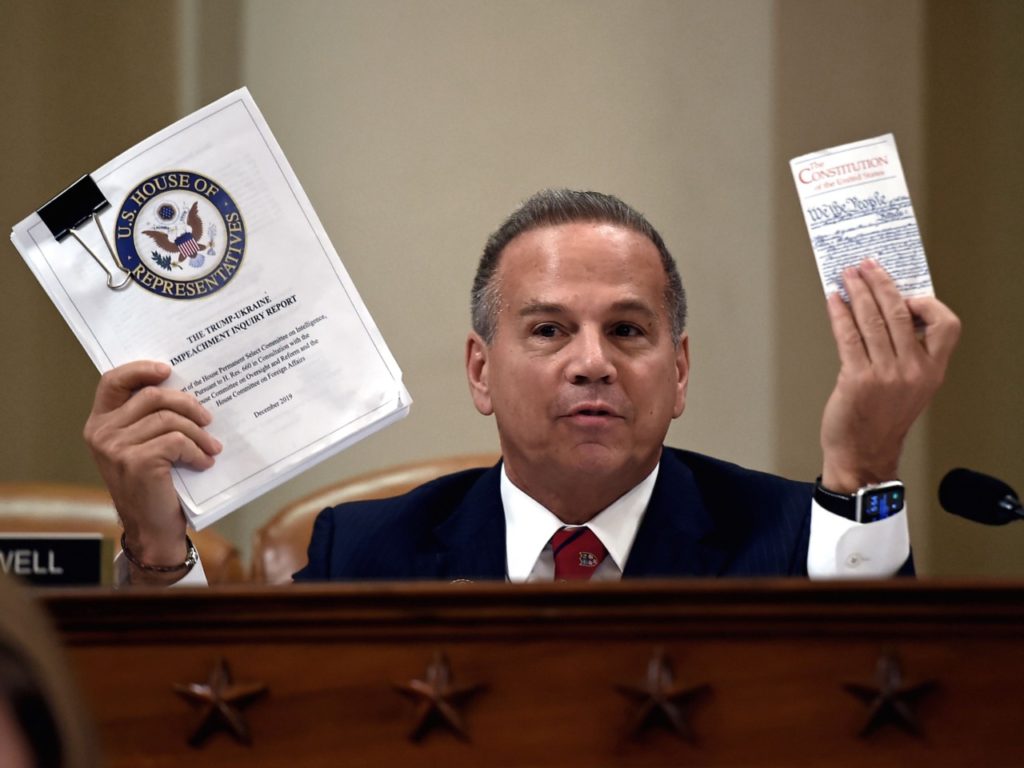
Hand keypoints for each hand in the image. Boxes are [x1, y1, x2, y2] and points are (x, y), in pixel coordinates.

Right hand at [83, 361, 221, 581]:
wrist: (151, 529)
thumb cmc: (153, 485)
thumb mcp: (142, 447)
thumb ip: (148, 419)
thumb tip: (184, 390)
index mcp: (100, 423)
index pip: (113, 381)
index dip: (140, 369)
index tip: (168, 371)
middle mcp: (102, 433)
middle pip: (153, 396)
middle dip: (188, 404)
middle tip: (208, 419)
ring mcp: (116, 448)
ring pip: (170, 419)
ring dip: (199, 433)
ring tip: (211, 447)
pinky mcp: (137, 462)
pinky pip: (178, 441)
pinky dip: (197, 451)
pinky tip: (204, 462)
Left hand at [820, 259, 959, 492]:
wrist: (863, 453)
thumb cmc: (882, 419)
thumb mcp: (911, 388)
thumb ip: (908, 354)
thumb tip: (889, 311)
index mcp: (933, 371)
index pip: (946, 325)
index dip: (926, 303)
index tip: (905, 290)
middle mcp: (913, 370)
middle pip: (900, 312)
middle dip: (880, 283)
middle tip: (866, 265)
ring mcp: (886, 374)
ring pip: (872, 319)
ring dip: (857, 291)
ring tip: (847, 275)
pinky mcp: (857, 378)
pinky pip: (848, 335)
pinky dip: (839, 313)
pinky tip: (833, 300)